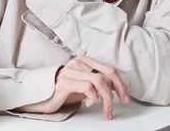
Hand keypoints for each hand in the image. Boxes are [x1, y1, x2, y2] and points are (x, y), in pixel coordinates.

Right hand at [15, 55, 129, 119]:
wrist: (44, 94)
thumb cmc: (66, 89)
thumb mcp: (86, 83)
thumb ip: (99, 81)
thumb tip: (117, 87)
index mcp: (85, 60)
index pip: (110, 69)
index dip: (120, 84)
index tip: (125, 97)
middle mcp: (79, 62)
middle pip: (107, 73)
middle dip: (118, 90)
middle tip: (120, 103)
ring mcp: (71, 71)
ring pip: (99, 81)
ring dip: (106, 99)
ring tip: (105, 109)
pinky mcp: (65, 82)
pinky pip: (87, 88)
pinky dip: (93, 98)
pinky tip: (88, 103)